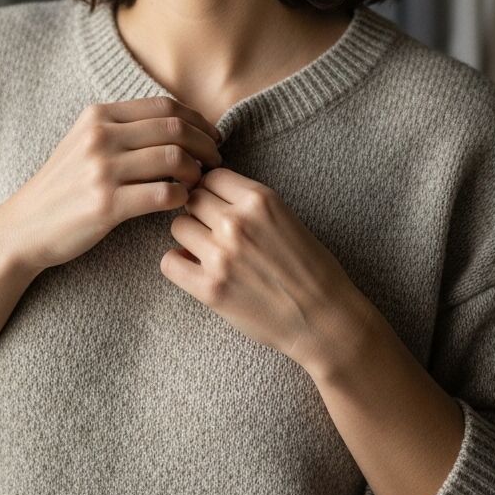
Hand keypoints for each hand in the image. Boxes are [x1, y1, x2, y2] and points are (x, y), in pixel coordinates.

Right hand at [0, 96, 221, 273]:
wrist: (24, 226)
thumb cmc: (62, 186)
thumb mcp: (83, 142)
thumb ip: (122, 128)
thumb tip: (177, 122)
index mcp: (97, 116)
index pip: (164, 106)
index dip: (197, 119)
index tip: (211, 135)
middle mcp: (100, 137)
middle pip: (174, 128)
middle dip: (205, 143)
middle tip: (216, 158)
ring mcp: (102, 170)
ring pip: (174, 158)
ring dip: (197, 170)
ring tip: (200, 181)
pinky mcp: (106, 205)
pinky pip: (163, 193)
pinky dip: (182, 196)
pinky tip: (181, 201)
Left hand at [160, 166, 375, 377]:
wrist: (325, 319)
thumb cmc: (310, 268)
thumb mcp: (285, 216)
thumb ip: (247, 203)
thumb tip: (205, 195)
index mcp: (259, 199)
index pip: (211, 176)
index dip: (212, 190)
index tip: (217, 204)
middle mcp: (237, 222)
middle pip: (192, 199)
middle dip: (199, 212)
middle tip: (212, 230)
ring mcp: (221, 255)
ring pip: (178, 226)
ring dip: (189, 237)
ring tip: (208, 251)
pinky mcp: (210, 288)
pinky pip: (170, 262)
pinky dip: (178, 263)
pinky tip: (193, 269)